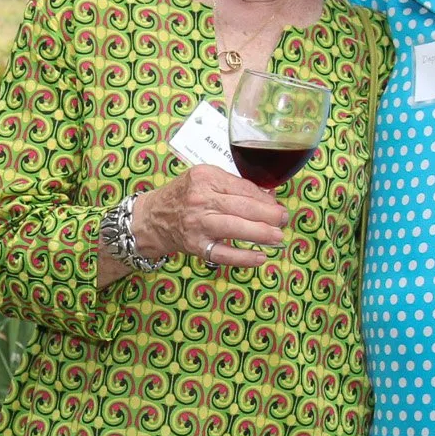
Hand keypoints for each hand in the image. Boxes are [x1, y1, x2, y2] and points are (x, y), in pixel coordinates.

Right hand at [131, 164, 289, 268]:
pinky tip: (260, 257)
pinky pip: (223, 253)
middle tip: (283, 220)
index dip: (265, 199)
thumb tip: (268, 196)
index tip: (277, 206)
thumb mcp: (204, 179)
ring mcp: (196, 223)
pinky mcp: (195, 245)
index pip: (244, 188)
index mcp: (205, 177)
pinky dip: (243, 257)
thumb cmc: (182, 196)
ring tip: (278, 237)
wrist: (151, 217)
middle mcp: (200, 199)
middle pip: (243, 207)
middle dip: (269, 215)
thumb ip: (233, 185)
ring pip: (236, 228)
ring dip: (261, 234)